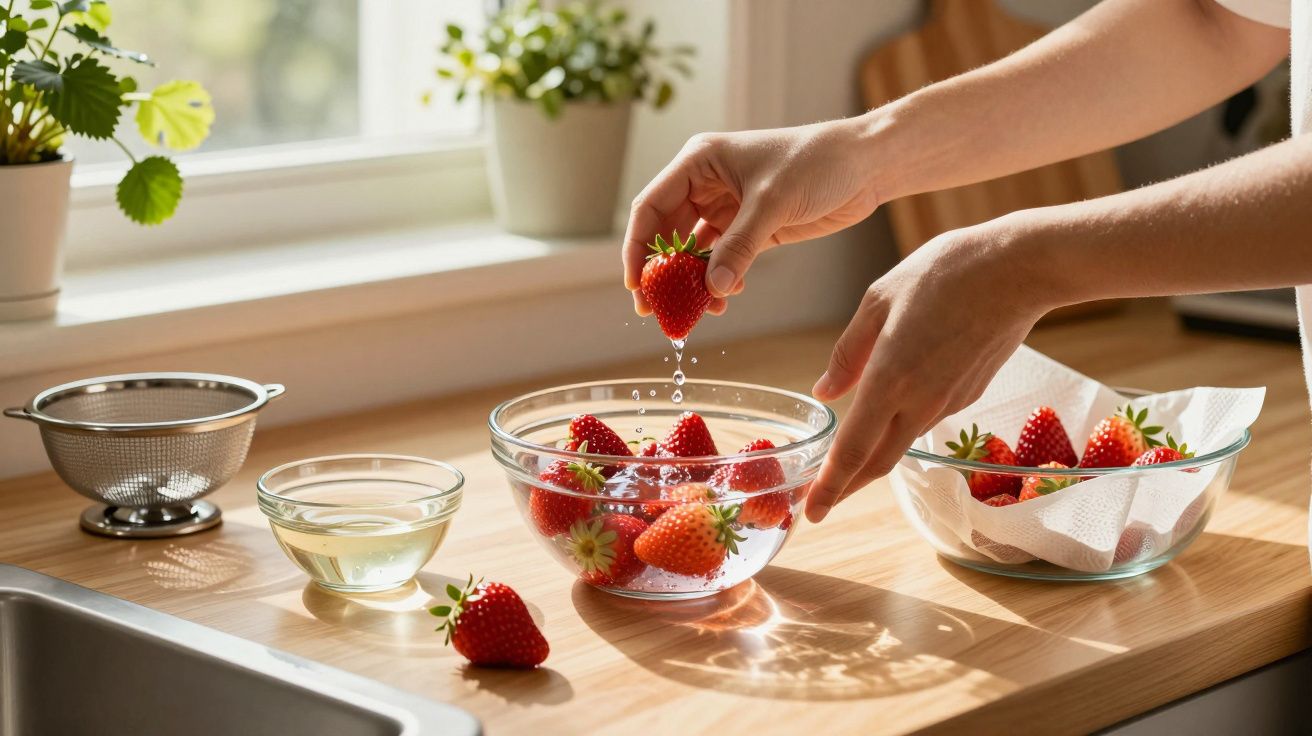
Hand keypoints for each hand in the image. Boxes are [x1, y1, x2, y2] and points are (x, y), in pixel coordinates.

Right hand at [622, 116, 884, 313]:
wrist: (865, 165)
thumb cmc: (817, 163)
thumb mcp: (772, 203)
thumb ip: (739, 247)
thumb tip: (710, 289)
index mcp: (700, 162)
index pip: (651, 206)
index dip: (638, 247)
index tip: (636, 284)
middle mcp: (707, 183)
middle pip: (667, 234)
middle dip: (664, 273)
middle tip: (659, 310)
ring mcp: (728, 207)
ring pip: (694, 252)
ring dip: (693, 281)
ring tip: (700, 310)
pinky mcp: (751, 228)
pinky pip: (722, 260)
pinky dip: (720, 280)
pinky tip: (727, 295)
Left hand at [804, 217, 1050, 522]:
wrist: (1020, 269)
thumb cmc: (944, 273)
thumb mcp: (879, 300)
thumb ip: (850, 352)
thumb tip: (824, 391)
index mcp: (890, 380)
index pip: (853, 451)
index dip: (830, 487)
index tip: (812, 514)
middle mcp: (920, 402)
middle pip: (877, 462)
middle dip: (847, 487)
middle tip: (822, 501)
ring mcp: (949, 402)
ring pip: (901, 442)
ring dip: (872, 456)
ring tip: (846, 457)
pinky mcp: (970, 394)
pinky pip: (925, 417)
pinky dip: (900, 425)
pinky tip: (892, 406)